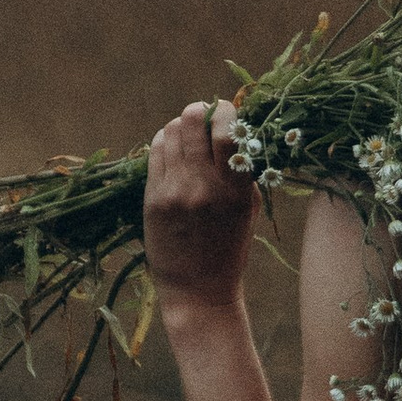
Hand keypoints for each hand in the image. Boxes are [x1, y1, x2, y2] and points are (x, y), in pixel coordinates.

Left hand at [143, 98, 257, 316]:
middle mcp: (204, 187)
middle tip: (202, 115)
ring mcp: (175, 192)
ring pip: (171, 132)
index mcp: (237, 191)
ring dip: (180, 125)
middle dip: (199, 111)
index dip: (225, 111)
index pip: (228, 132)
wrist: (198, 291)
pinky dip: (164, 141)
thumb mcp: (248, 210)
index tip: (225, 109)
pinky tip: (171, 147)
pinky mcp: (153, 199)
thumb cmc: (229, 248)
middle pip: (193, 121)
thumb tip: (232, 129)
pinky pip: (155, 152)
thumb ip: (242, 171)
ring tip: (187, 133)